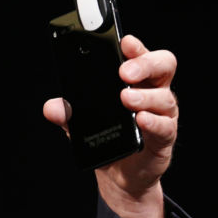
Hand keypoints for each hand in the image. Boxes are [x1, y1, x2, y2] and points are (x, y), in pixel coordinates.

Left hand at [43, 35, 177, 217]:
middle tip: (124, 72)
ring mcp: (162, 114)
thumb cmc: (106, 136)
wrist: (118, 175)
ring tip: (126, 99)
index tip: (123, 42)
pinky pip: (165, 126)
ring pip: (164, 97)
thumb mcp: (80, 122)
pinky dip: (153, 122)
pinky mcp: (164, 137)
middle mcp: (153, 91)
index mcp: (135, 79)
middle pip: (162, 66)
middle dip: (144, 64)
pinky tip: (140, 119)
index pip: (140, 54)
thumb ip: (66, 112)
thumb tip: (51, 107)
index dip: (135, 46)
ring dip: (144, 96)